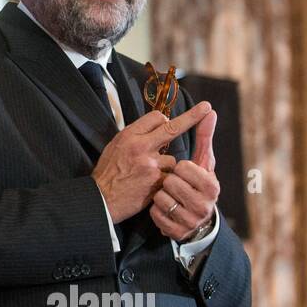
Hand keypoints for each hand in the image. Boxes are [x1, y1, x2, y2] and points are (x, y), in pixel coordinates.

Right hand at [92, 102, 212, 223]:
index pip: (155, 118)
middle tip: (206, 107)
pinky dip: (164, 182)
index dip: (163, 120)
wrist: (101, 199)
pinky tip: (150, 187)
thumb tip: (153, 128)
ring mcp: (150, 164)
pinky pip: (170, 177)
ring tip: (147, 177)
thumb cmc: (107, 173)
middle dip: (192, 117)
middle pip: (172, 127)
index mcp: (129, 135)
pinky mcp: (156, 181)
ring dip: (166, 168)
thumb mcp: (114, 146)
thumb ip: (135, 137)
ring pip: (173, 160)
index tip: (170, 120)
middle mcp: (140, 146)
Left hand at [150, 106, 219, 240]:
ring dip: (159, 194)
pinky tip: (163, 208)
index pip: (183, 166)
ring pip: (160, 198)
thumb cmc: (196, 184)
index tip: (180, 169)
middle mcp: (204, 206)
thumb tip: (209, 110)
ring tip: (168, 196)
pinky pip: (155, 214)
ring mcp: (190, 221)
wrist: (194, 220)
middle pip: (170, 182)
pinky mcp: (175, 232)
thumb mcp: (203, 163)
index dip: (177, 166)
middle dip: (166, 179)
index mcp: (211, 186)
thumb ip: (204, 137)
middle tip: (172, 183)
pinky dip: (154, 209)